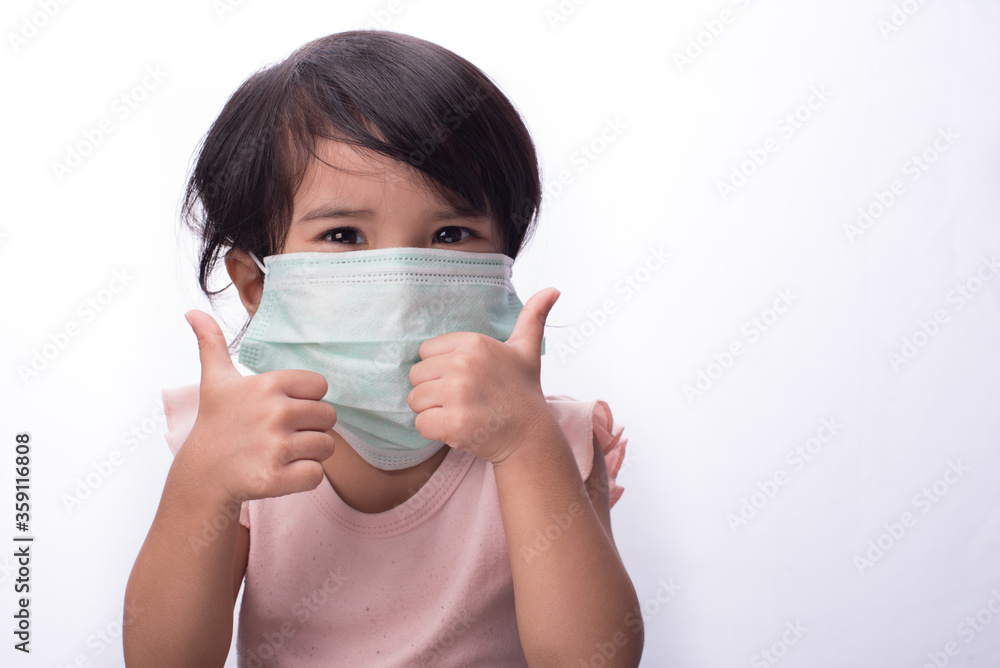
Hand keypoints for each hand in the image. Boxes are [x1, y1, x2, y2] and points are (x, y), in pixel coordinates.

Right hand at [177, 310, 337, 505]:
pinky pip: (316, 474)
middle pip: (328, 417)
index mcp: (268, 385)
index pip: (320, 387)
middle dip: (311, 428)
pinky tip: (281, 472)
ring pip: (326, 446)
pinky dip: (304, 477)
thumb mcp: (215, 381)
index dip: (306, 399)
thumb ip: (212, 343)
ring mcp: (275, 447)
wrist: (201, 475)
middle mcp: (274, 413)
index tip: (282, 409)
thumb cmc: (216, 423)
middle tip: (281, 435)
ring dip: (309, 453)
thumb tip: (193, 311)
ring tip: (280, 453)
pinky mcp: (276, 478)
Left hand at [407, 288, 559, 464]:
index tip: (465, 379)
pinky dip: (434, 431)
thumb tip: (552, 290)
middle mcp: (464, 364)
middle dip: (434, 390)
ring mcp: (458, 394)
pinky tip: (457, 428)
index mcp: (474, 343)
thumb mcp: (527, 349)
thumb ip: (532, 316)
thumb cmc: (523, 392)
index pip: (426, 351)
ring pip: (415, 400)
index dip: (441, 368)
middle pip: (416, 375)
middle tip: (463, 399)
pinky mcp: (454, 423)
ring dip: (432, 411)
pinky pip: (421, 424)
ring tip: (460, 413)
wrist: (530, 435)